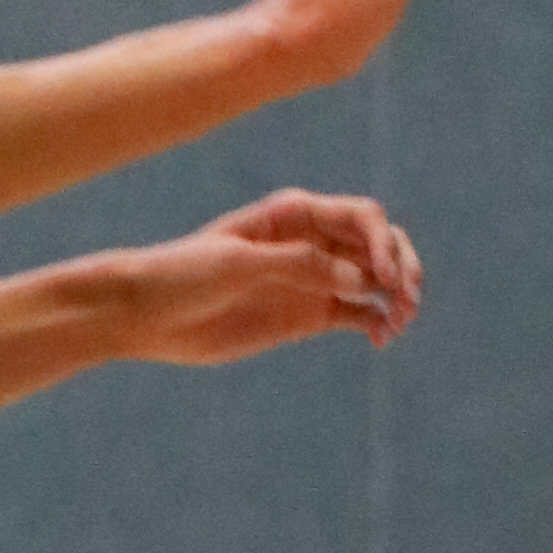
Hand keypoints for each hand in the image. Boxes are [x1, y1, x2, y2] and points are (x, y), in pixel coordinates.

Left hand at [124, 187, 423, 364]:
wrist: (146, 313)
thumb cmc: (182, 274)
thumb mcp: (236, 264)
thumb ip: (297, 265)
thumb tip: (360, 279)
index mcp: (294, 214)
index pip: (362, 217)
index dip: (384, 244)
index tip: (385, 279)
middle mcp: (312, 241)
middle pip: (380, 244)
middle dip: (403, 267)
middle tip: (406, 301)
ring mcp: (313, 278)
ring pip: (376, 279)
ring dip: (399, 296)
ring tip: (399, 323)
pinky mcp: (309, 313)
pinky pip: (360, 313)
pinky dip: (378, 321)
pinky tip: (382, 338)